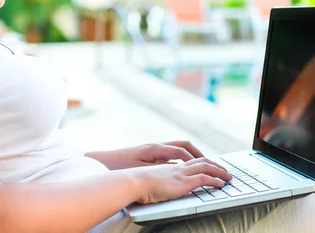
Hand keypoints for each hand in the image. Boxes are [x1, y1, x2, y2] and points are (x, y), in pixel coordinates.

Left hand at [86, 141, 204, 169]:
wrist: (103, 162)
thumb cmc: (120, 166)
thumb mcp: (142, 170)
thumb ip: (160, 169)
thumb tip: (178, 169)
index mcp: (155, 149)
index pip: (182, 151)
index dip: (195, 159)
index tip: (207, 167)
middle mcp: (156, 145)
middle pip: (183, 145)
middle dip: (198, 153)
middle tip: (210, 163)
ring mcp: (153, 148)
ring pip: (178, 147)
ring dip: (191, 154)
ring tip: (202, 163)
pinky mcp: (150, 153)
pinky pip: (171, 153)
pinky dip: (182, 157)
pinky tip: (184, 167)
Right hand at [134, 157, 231, 203]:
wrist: (134, 182)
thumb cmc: (138, 184)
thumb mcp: (150, 181)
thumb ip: (158, 181)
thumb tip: (160, 187)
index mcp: (170, 167)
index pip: (190, 162)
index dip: (201, 163)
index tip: (210, 166)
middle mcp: (177, 167)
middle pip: (201, 161)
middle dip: (215, 165)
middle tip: (224, 170)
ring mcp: (181, 173)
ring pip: (206, 167)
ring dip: (219, 171)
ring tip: (228, 177)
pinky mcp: (184, 182)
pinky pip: (204, 178)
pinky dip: (215, 180)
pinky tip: (221, 184)